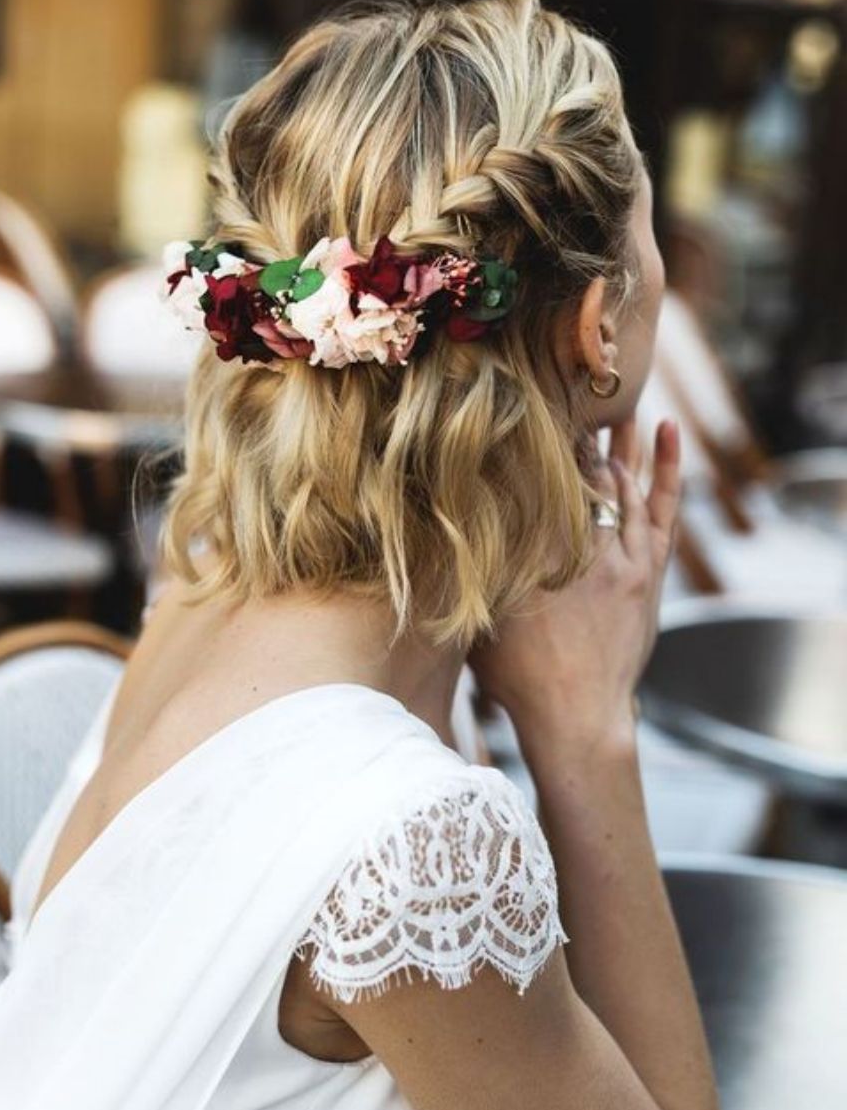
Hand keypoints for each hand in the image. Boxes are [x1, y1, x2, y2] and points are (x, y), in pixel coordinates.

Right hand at [469, 417, 680, 763]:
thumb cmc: (519, 676)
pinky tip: (665, 430)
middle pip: (582, 468)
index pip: (539, 475)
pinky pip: (661, 506)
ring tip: (611, 403)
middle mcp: (586, 543)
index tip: (523, 403)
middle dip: (574, 430)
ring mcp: (625, 555)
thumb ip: (475, 563)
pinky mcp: (649, 570)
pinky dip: (664, 467)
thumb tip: (444, 524)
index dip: (532, 437)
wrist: (577, 718)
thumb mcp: (482, 612)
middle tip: (567, 392)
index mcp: (540, 549)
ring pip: (621, 481)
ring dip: (615, 440)